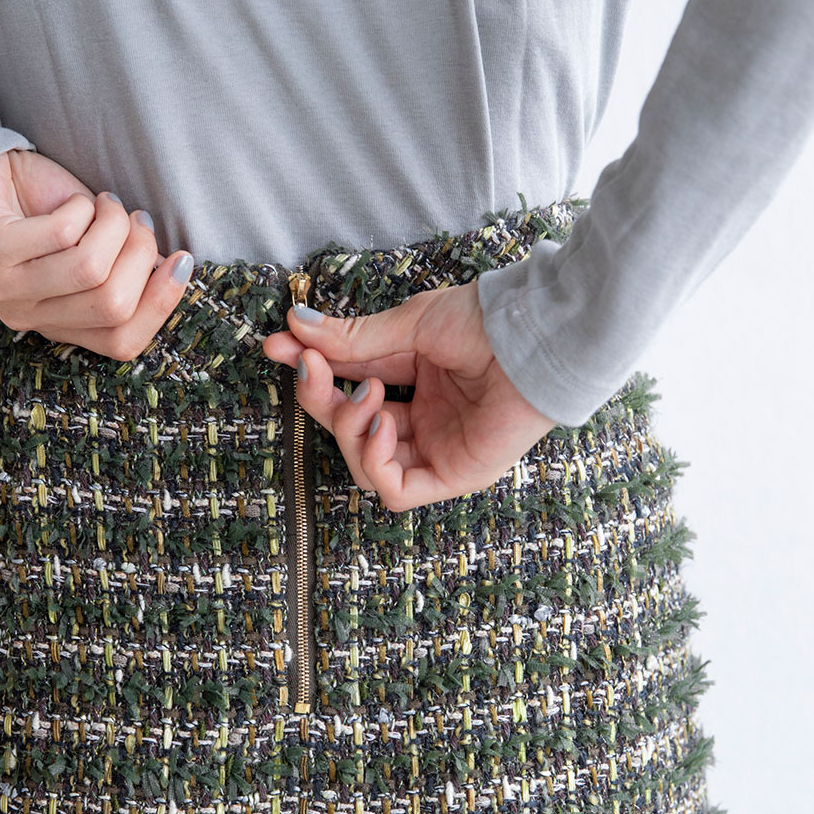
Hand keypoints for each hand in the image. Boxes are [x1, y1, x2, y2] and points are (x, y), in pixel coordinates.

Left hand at [0, 147, 193, 360]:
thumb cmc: (45, 212)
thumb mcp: (93, 248)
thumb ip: (124, 269)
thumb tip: (176, 270)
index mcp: (59, 327)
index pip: (121, 342)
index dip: (161, 304)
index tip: (182, 261)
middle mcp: (29, 318)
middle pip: (112, 304)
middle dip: (139, 253)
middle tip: (136, 220)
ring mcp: (4, 288)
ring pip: (89, 268)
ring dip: (112, 225)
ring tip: (106, 204)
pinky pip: (61, 233)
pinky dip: (81, 208)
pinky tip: (74, 201)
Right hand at [260, 282, 557, 511]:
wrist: (535, 335)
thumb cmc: (485, 322)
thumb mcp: (408, 326)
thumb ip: (352, 340)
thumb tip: (293, 328)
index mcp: (416, 384)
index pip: (348, 389)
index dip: (312, 374)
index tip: (278, 348)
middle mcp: (425, 422)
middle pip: (350, 432)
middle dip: (324, 403)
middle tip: (313, 370)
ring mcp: (439, 450)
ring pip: (366, 466)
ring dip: (351, 432)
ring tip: (368, 397)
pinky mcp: (456, 475)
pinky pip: (397, 491)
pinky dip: (376, 463)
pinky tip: (382, 426)